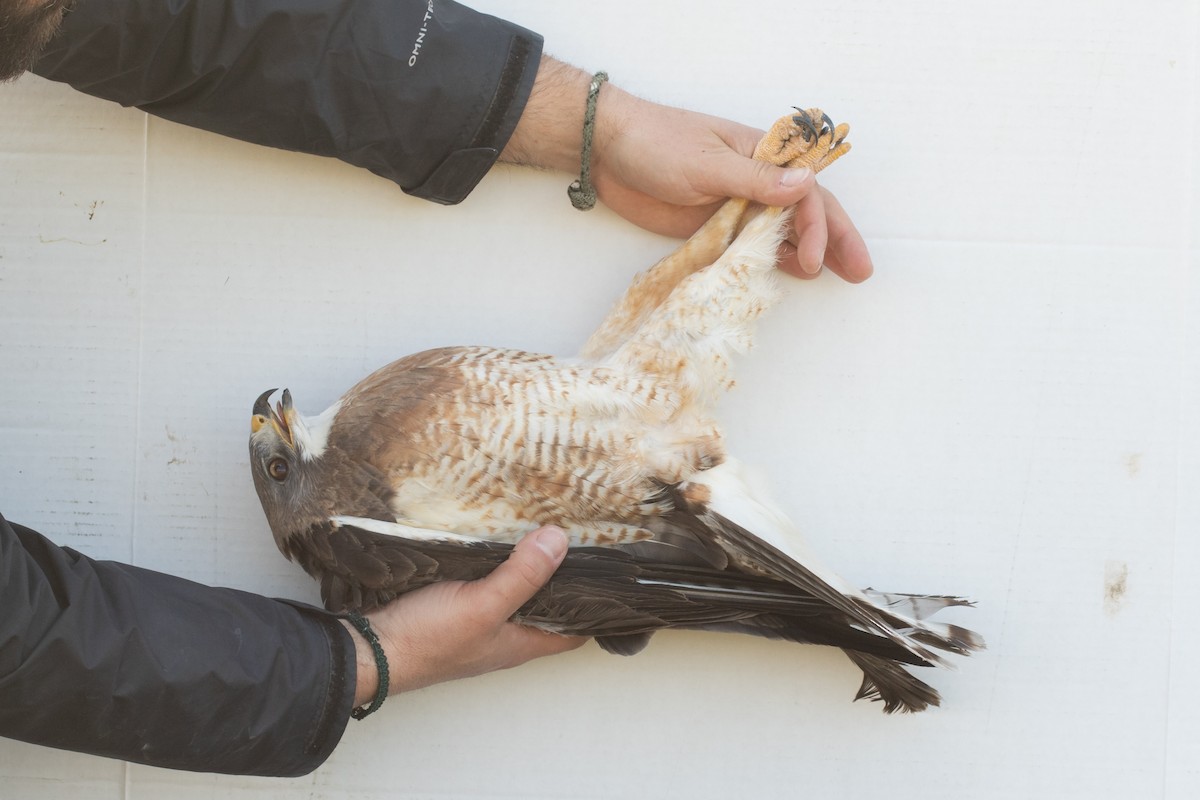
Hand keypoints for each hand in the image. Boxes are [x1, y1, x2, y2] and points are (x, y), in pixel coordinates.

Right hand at [344, 526, 585, 702]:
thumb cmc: (427, 640)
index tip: (611, 569)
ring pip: (517, 595)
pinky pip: (487, 587)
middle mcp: (506, 637)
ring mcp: (479, 625)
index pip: (576, 628)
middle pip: (548, 607)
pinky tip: (496, 542)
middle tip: (580, 537)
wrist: (369, 652)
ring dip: (530, 569)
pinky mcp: (454, 611)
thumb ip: (523, 576)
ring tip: (544, 529)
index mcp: (522, 642)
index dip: (597, 604)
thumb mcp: (483, 605)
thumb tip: (560, 541)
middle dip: (563, 578)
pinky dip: (497, 566)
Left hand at [500, 57, 872, 282]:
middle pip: (807, 212)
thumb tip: (805, 186)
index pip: (806, 193)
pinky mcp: (713, 227)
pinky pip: (750, 247)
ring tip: (837, 277)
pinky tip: (793, 274)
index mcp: (762, 155)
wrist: (607, 152)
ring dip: (811, 253)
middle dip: (835, 240)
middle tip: (861, 271)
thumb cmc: (656, 142)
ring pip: (784, 232)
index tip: (815, 258)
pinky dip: (773, 260)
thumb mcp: (707, 162)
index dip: (818, 227)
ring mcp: (736, 206)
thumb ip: (755, 180)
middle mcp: (756, 182)